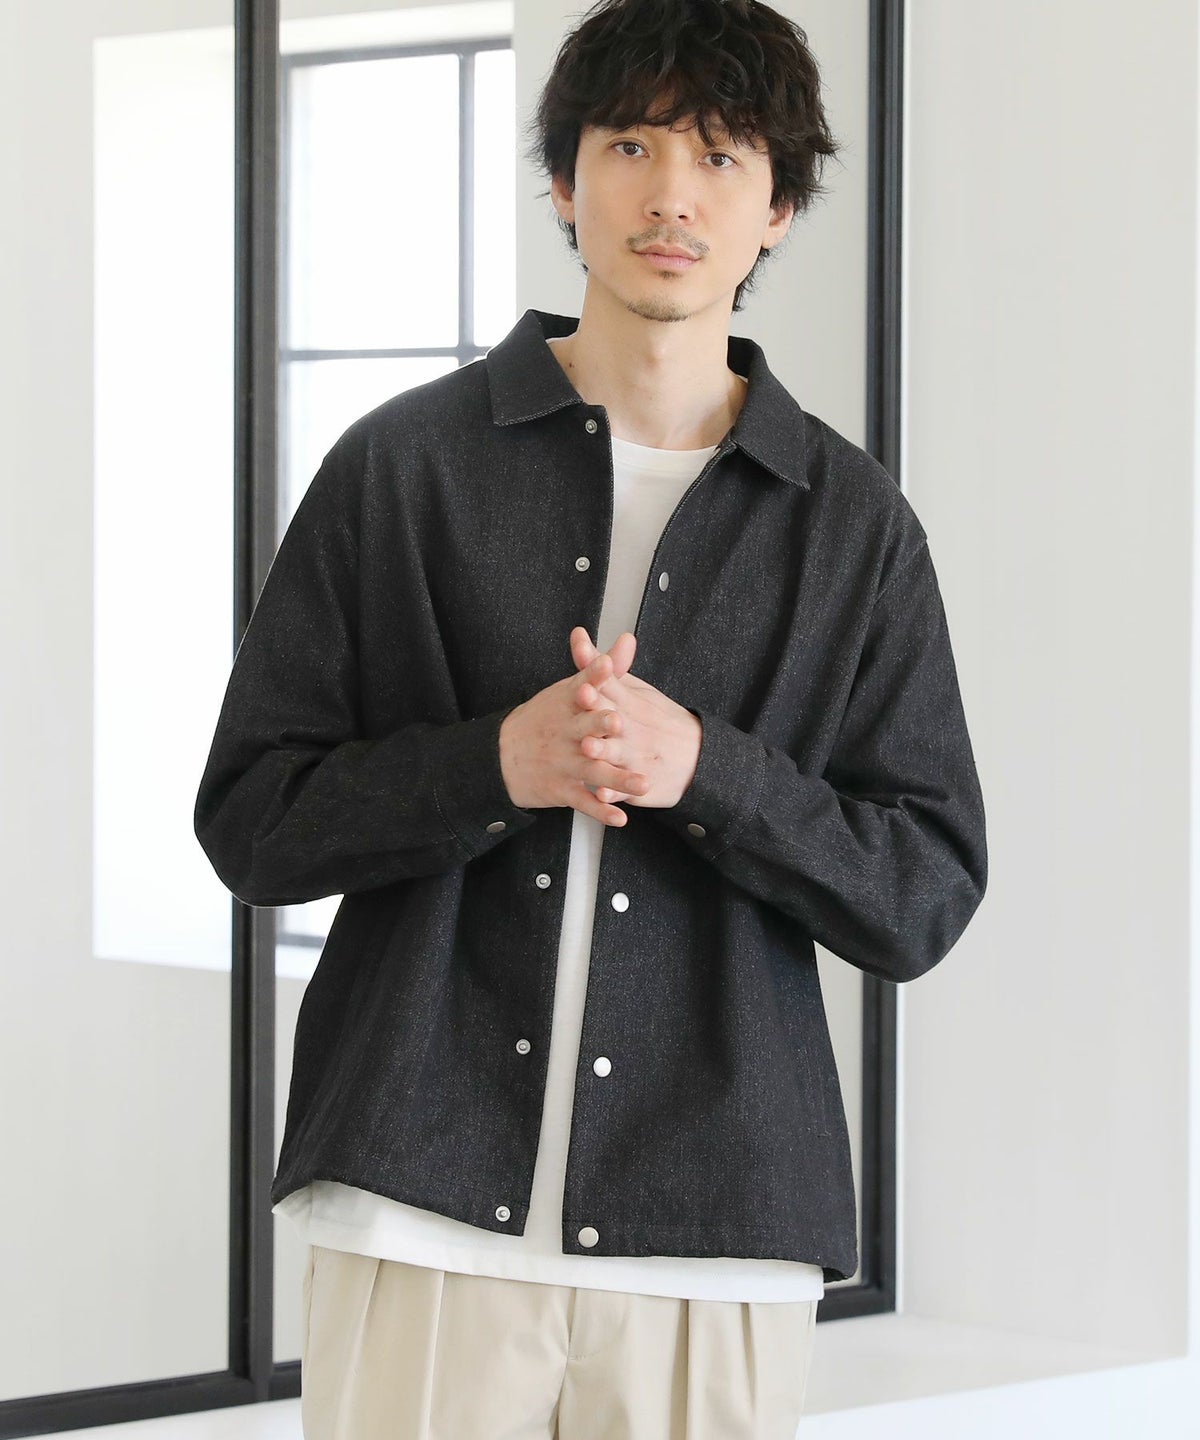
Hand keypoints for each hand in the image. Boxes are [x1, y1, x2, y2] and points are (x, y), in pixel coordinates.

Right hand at [498, 649, 650, 826]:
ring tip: (642, 783)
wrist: (501, 756)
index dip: (594, 676)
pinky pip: (584, 802)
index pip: (582, 686)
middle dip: (601, 725)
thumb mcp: (567, 691)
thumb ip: (601, 669)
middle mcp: (566, 733)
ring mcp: (564, 763)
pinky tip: (620, 818)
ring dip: (618, 778)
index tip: (606, 665)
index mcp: (568, 706)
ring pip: (594, 769)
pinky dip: (601, 811)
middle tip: (618, 722)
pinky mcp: (561, 789)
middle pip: (585, 727)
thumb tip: (626, 641)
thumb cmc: (542, 720)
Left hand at [568, 626, 701, 809]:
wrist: (696, 757)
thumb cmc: (659, 719)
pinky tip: (601, 795)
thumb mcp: (634, 689)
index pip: (611, 688)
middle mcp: (632, 730)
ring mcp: (636, 758)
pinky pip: (624, 791)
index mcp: (629, 705)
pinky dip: (614, 794)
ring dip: (603, 751)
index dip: (598, 679)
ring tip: (589, 747)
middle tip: (584, 700)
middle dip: (599, 711)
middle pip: (613, 720)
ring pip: (617, 755)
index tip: (585, 671)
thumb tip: (577, 635)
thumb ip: (602, 666)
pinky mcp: (637, 786)